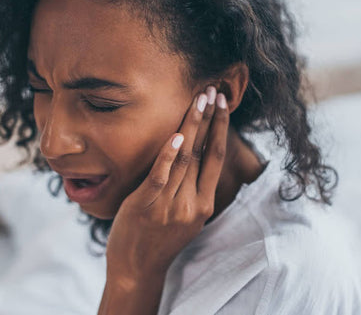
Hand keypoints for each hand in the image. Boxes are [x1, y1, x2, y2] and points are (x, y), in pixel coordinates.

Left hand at [105, 86, 228, 280]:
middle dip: (210, 119)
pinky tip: (175, 135)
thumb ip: (192, 190)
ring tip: (198, 101)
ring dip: (192, 127)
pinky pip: (160, 176)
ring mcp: (169, 205)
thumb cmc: (159, 240)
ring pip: (185, 159)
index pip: (216, 158)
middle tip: (214, 91)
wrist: (137, 270)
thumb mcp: (185, 218)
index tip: (223, 105)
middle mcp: (192, 203)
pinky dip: (169, 155)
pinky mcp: (146, 206)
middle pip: (204, 153)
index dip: (221, 129)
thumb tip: (193, 157)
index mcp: (204, 204)